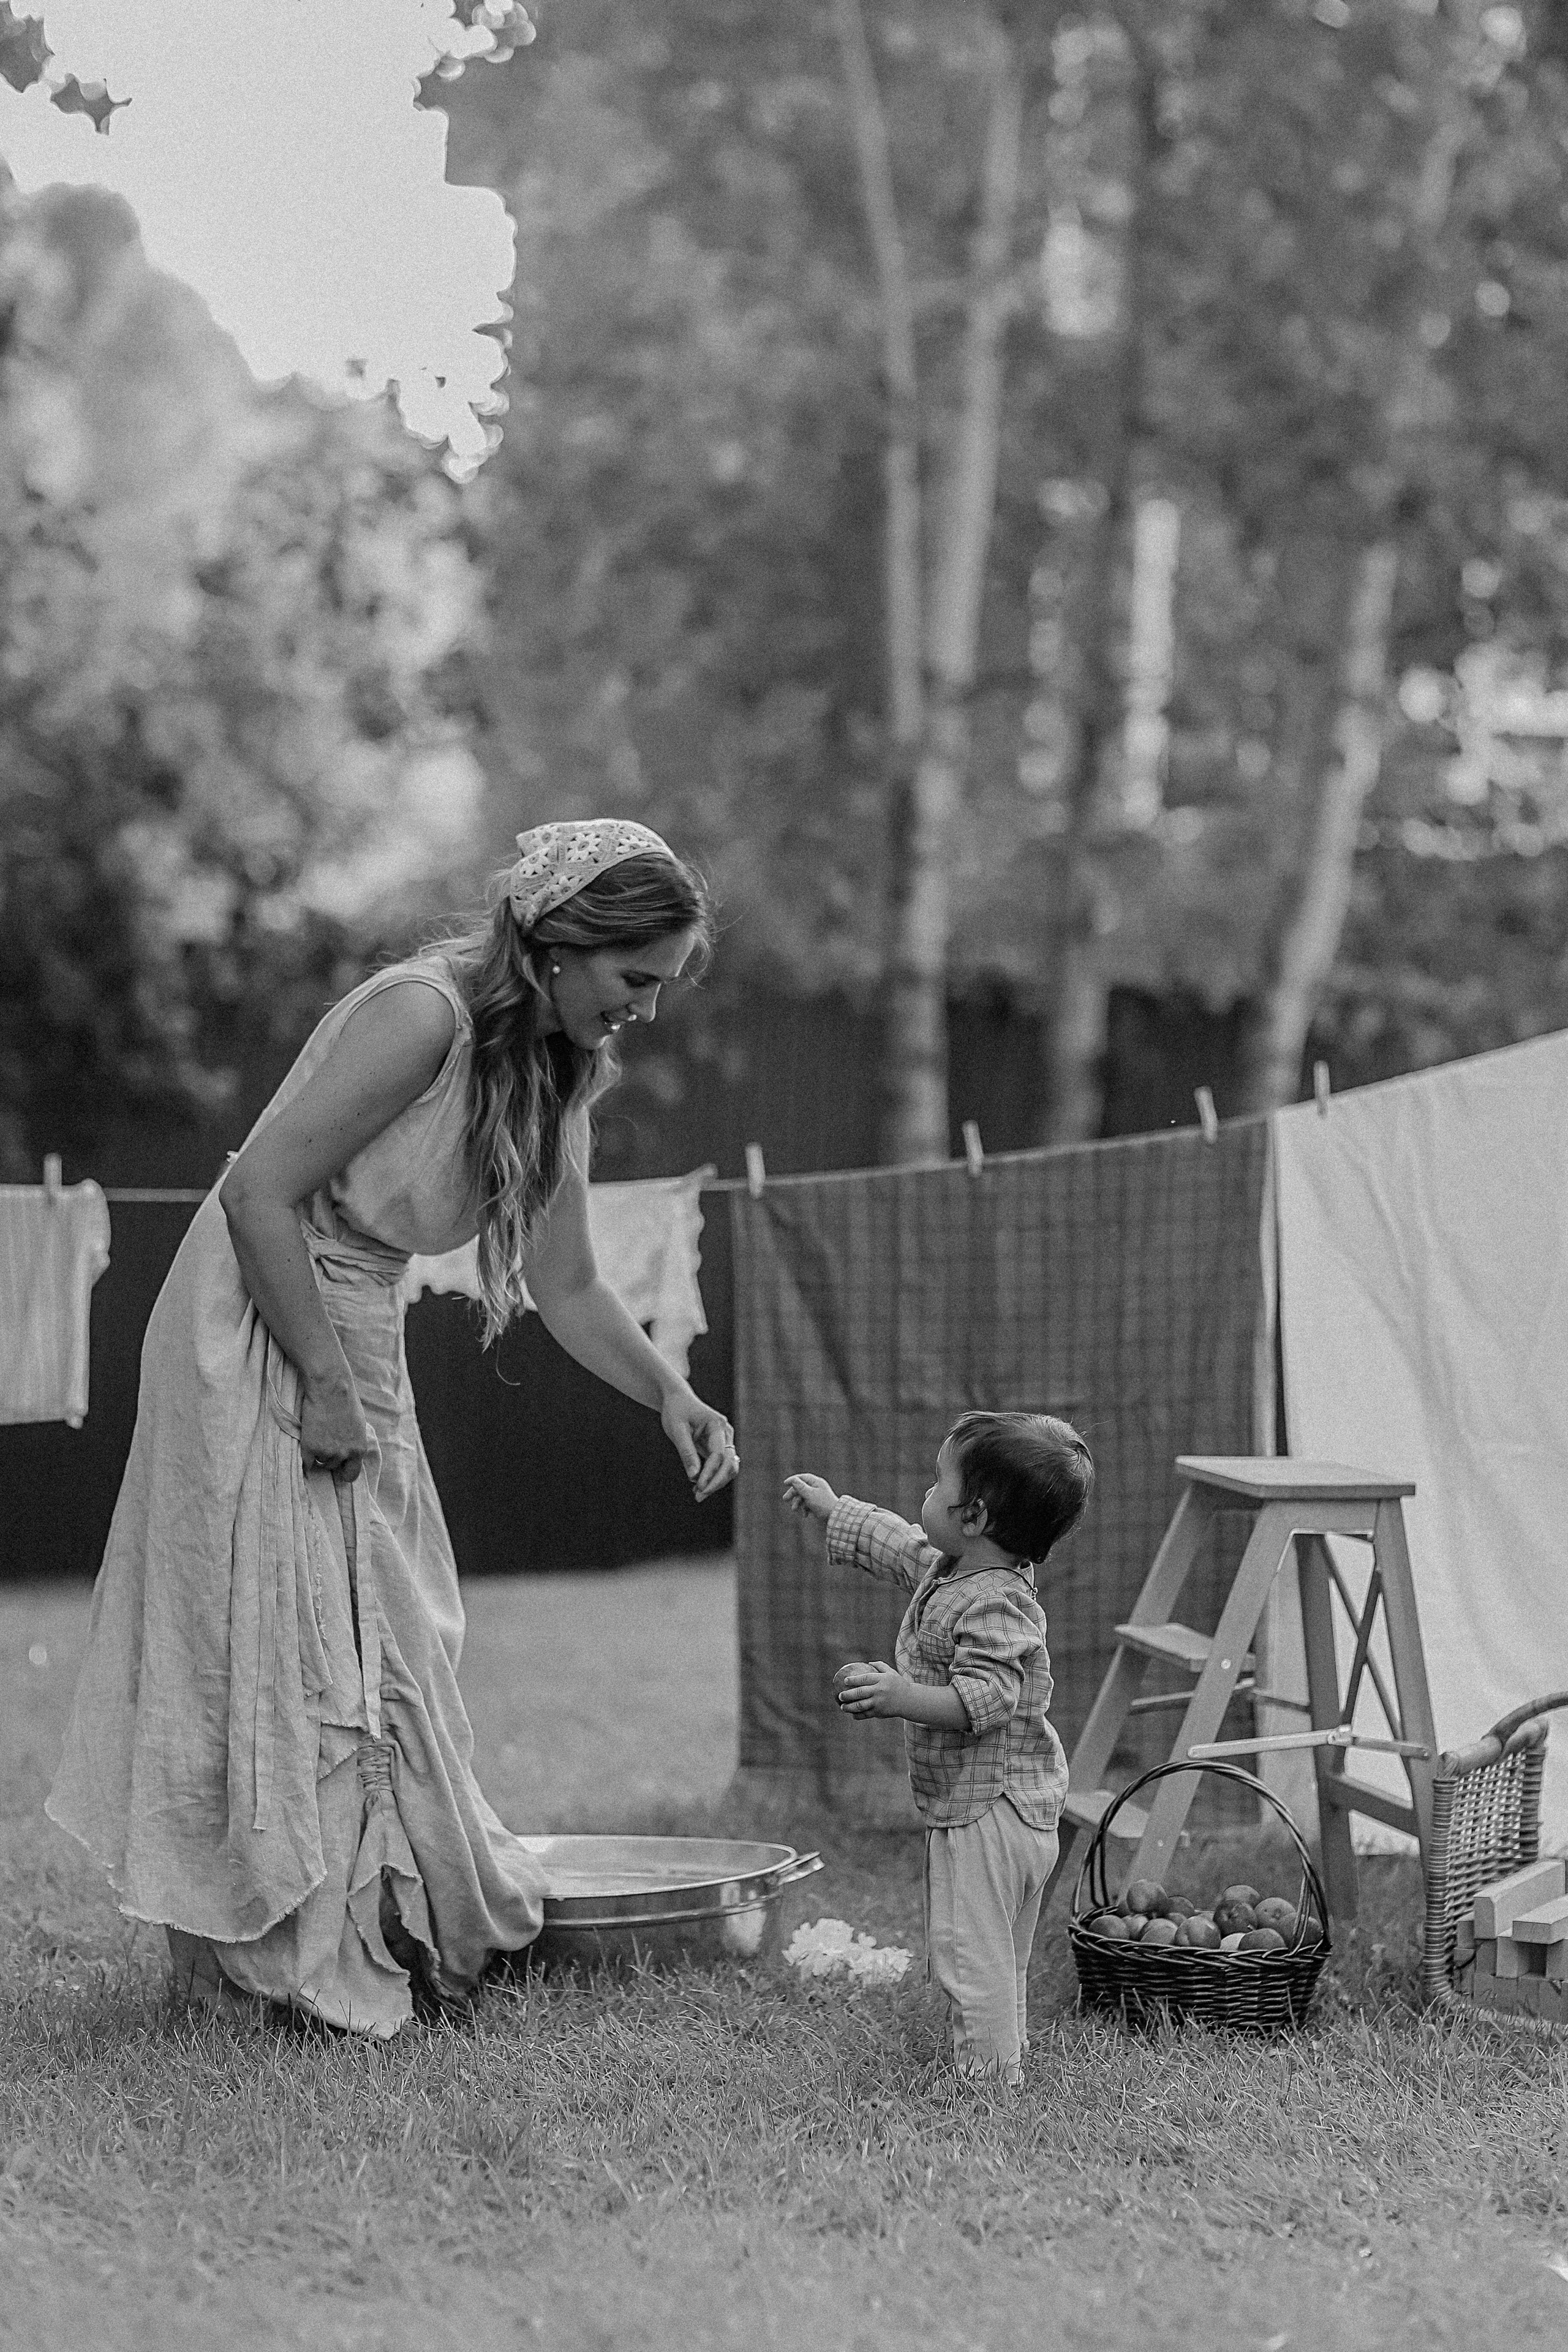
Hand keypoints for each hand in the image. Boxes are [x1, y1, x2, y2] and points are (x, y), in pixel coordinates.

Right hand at [299, 1369, 371, 1483]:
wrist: (330, 1389)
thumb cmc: (346, 1402)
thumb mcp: (359, 1425)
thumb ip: (354, 1442)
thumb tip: (350, 1453)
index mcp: (359, 1449)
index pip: (352, 1474)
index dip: (344, 1473)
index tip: (339, 1470)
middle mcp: (344, 1454)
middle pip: (333, 1467)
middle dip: (329, 1459)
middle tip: (325, 1444)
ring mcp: (326, 1452)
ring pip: (319, 1462)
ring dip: (317, 1454)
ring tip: (317, 1436)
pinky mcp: (309, 1447)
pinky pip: (306, 1463)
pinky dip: (305, 1459)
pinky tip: (306, 1449)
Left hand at [662, 1390, 739, 1500]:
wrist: (677, 1398)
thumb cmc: (676, 1410)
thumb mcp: (676, 1430)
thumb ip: (686, 1452)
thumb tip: (693, 1477)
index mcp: (717, 1425)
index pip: (719, 1455)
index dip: (710, 1473)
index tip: (698, 1487)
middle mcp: (726, 1432)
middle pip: (729, 1463)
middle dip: (716, 1482)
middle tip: (698, 1497)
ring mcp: (724, 1439)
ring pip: (728, 1467)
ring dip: (715, 1482)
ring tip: (697, 1494)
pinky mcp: (719, 1445)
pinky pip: (720, 1465)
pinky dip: (712, 1477)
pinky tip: (698, 1486)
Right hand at [782, 1472, 837, 1520]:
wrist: (834, 1517)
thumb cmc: (822, 1504)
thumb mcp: (809, 1494)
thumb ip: (800, 1486)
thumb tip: (793, 1479)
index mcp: (817, 1482)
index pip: (802, 1478)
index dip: (793, 1480)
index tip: (785, 1483)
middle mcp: (817, 1488)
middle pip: (801, 1488)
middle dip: (793, 1494)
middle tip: (785, 1499)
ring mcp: (817, 1497)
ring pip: (803, 1497)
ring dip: (798, 1503)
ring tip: (795, 1510)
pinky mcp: (817, 1505)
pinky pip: (807, 1505)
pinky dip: (804, 1509)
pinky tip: (805, 1515)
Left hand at [833, 1660, 903, 1719]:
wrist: (909, 1700)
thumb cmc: (898, 1684)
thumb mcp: (891, 1672)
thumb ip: (880, 1666)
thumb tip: (868, 1662)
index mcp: (881, 1680)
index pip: (865, 1678)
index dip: (853, 1679)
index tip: (845, 1680)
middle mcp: (879, 1691)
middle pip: (860, 1693)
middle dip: (847, 1695)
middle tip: (840, 1696)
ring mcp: (879, 1703)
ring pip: (861, 1706)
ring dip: (849, 1707)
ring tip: (842, 1707)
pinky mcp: (880, 1712)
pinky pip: (866, 1714)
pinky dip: (858, 1715)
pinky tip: (852, 1714)